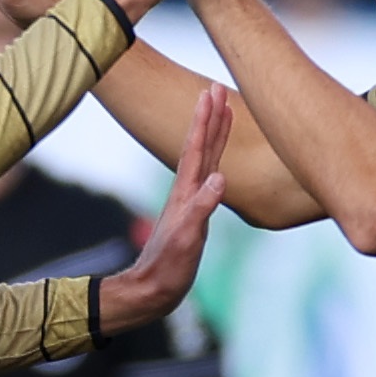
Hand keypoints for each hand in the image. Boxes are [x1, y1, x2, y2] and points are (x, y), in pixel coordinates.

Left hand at [97, 83, 230, 331]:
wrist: (152, 289)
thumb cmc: (169, 267)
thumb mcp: (187, 238)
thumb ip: (203, 207)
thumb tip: (220, 177)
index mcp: (186, 192)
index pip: (197, 148)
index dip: (206, 120)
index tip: (212, 92)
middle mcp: (187, 191)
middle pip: (201, 145)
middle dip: (210, 117)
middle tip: (217, 87)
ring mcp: (190, 201)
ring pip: (205, 158)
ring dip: (213, 134)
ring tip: (222, 111)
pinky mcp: (194, 213)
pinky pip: (208, 177)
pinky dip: (215, 161)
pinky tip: (220, 161)